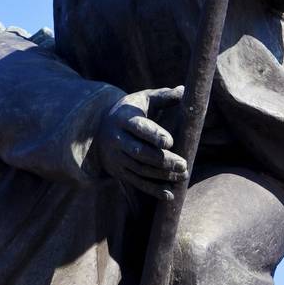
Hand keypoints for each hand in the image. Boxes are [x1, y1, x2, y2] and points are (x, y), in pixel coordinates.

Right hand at [93, 85, 187, 200]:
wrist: (98, 128)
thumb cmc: (130, 110)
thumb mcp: (143, 99)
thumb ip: (164, 96)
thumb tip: (185, 90)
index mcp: (124, 118)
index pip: (138, 127)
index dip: (153, 135)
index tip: (170, 141)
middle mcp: (117, 139)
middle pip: (140, 152)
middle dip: (162, 160)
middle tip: (184, 163)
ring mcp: (117, 157)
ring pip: (140, 169)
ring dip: (162, 175)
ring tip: (183, 174)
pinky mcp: (119, 171)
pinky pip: (136, 182)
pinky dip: (153, 189)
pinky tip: (169, 194)